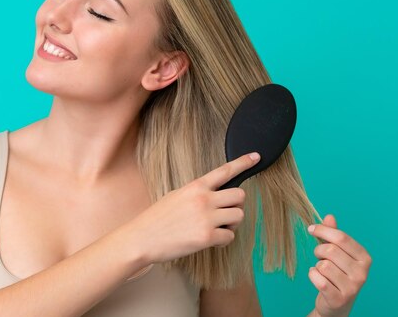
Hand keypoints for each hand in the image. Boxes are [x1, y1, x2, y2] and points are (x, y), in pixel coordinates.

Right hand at [126, 152, 260, 264]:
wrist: (142, 238)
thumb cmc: (157, 218)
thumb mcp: (176, 196)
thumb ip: (197, 193)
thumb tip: (215, 195)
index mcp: (195, 187)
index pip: (224, 171)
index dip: (243, 163)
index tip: (256, 157)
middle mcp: (203, 199)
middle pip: (240, 195)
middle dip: (236, 205)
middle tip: (225, 212)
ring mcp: (206, 218)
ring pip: (239, 216)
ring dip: (231, 223)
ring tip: (216, 227)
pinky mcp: (206, 237)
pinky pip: (230, 236)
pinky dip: (223, 240)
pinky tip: (210, 240)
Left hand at [307, 214, 371, 316]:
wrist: (336, 304)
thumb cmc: (336, 273)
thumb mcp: (337, 252)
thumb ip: (333, 234)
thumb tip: (329, 216)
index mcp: (364, 258)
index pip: (341, 237)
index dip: (323, 230)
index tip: (311, 228)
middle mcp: (362, 273)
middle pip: (330, 250)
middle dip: (319, 250)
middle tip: (319, 256)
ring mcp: (353, 288)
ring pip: (323, 265)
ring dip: (317, 266)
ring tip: (323, 271)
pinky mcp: (339, 299)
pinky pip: (318, 279)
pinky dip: (312, 276)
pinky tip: (317, 278)